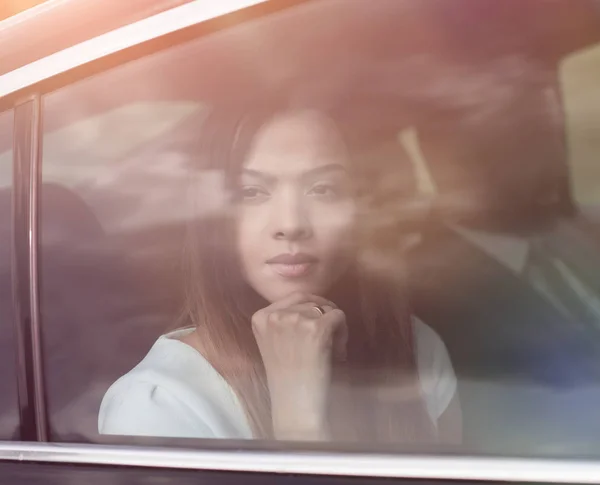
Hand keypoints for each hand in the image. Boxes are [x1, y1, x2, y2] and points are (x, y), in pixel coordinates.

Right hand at [251, 292, 346, 439]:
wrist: (295, 405)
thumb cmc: (288, 379)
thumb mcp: (274, 342)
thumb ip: (284, 320)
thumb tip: (315, 303)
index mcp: (260, 317)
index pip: (295, 297)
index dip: (311, 310)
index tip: (314, 331)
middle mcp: (275, 315)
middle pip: (312, 301)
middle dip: (324, 318)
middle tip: (328, 342)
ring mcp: (295, 320)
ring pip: (327, 308)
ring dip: (335, 327)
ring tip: (332, 351)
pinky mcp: (316, 328)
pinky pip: (339, 316)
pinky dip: (343, 333)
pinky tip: (337, 353)